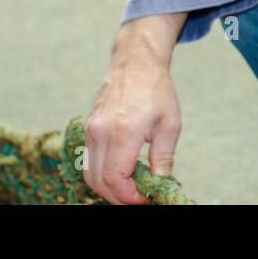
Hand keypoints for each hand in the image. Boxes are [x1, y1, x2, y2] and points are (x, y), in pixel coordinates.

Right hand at [83, 13, 185, 203]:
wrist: (136, 61)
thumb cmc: (156, 90)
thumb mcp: (170, 125)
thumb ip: (163, 159)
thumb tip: (161, 186)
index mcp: (123, 132)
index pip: (116, 179)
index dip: (129, 196)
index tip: (145, 197)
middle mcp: (101, 132)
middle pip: (99, 182)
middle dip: (118, 197)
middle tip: (138, 196)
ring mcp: (91, 129)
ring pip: (89, 173)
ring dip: (107, 187)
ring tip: (130, 186)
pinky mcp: (88, 127)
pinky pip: (88, 159)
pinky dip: (101, 173)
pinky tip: (121, 169)